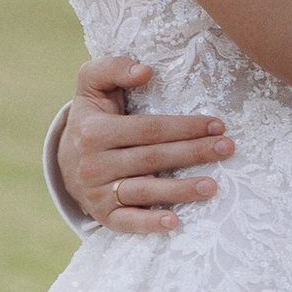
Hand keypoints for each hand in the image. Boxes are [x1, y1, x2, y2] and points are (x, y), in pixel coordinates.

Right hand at [56, 53, 233, 235]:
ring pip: (145, 191)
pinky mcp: (103, 215)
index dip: (185, 126)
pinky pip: (128, 222)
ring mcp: (98, 192)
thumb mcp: (92, 84)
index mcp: (95, 131)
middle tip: (227, 148)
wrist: (64, 160)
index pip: (149, 129)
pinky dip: (149, 224)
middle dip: (193, 153)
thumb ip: (113, 67)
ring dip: (180, 190)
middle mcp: (94, 163)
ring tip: (212, 186)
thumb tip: (145, 70)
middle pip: (153, 158)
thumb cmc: (92, 116)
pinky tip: (175, 222)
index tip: (217, 124)